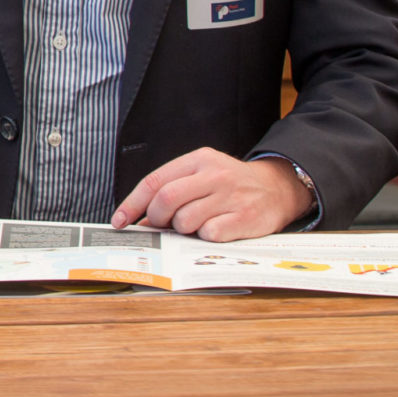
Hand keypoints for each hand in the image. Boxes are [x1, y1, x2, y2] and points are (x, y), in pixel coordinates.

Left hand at [112, 147, 313, 240]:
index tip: (120, 220)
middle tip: (162, 224)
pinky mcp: (245, 218)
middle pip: (166, 199)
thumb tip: (140, 219)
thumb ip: (172, 190)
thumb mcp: (201, 175)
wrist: (277, 189)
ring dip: (182, 229)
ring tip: (195, 224)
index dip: (132, 203)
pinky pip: (210, 233)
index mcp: (198, 160)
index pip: (154, 181)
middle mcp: (214, 175)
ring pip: (186, 219)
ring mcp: (231, 196)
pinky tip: (215, 229)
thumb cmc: (230, 185)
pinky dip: (204, 236)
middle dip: (157, 217)